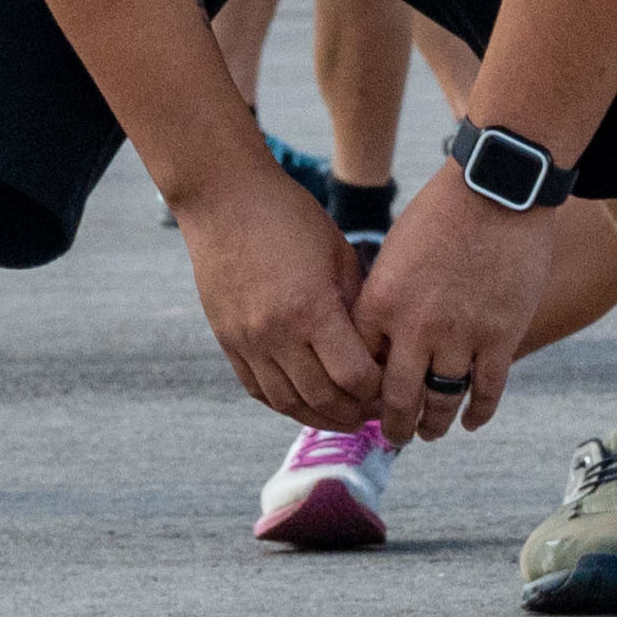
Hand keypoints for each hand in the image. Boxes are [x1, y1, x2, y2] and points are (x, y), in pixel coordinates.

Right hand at [169, 154, 379, 432]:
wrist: (223, 199)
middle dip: (356, 412)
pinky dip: (286, 404)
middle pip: (324, 398)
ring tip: (345, 417)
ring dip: (322, 418)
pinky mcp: (228, 341)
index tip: (392, 387)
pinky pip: (259, 390)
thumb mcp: (337, 253)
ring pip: (289, 404)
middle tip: (376, 412)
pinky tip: (307, 403)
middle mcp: (276, 334)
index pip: (355, 376)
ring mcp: (247, 342)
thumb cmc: (288, 216)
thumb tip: (376, 345)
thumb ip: (356, 303)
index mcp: (311, 309)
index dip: (378, 390)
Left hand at [353, 172, 556, 446]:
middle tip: (395, 438)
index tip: (365, 407)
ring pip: (443, 401)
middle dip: (395, 426)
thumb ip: (384, 299)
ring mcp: (461, 335)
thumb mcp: (393, 254)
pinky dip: (478, 412)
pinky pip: (487, 389)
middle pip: (399, 398)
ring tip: (431, 434)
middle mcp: (416, 328)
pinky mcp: (500, 337)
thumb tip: (379, 338)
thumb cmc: (440, 213)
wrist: (495, 190)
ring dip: (435, 425)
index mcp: (381, 304)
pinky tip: (471, 421)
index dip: (362, 395)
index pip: (362, 368)